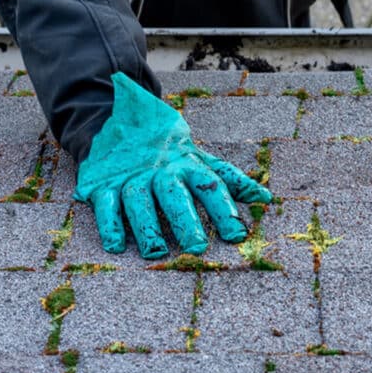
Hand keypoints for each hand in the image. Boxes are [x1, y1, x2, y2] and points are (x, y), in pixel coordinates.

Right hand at [75, 72, 271, 258]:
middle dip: (186, 220)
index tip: (237, 235)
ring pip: (139, 201)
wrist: (117, 120)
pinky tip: (116, 245)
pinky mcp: (103, 183)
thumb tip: (267, 198)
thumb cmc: (169, 151)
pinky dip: (110, 223)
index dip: (224, 209)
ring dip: (147, 227)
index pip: (210, 186)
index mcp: (188, 164)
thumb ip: (230, 180)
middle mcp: (161, 171)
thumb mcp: (199, 159)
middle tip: (197, 247)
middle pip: (174, 195)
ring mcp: (131, 177)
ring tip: (157, 253)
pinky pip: (105, 203)